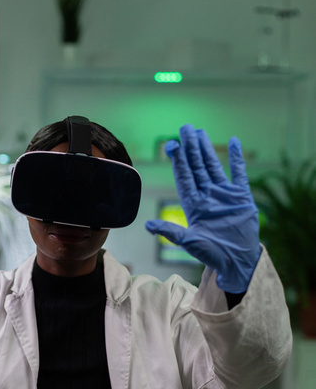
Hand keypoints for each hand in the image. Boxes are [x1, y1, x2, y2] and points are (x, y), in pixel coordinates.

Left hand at [145, 124, 260, 292]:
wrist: (237, 260)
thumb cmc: (212, 254)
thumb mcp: (189, 242)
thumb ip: (170, 231)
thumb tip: (147, 226)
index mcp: (193, 204)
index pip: (184, 177)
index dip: (178, 161)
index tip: (172, 144)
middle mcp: (207, 196)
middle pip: (197, 167)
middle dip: (191, 148)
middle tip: (186, 128)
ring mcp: (224, 194)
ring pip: (214, 166)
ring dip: (207, 149)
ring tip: (201, 132)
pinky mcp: (241, 197)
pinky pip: (239, 173)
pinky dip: (237, 158)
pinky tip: (234, 142)